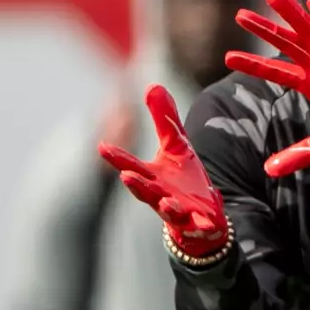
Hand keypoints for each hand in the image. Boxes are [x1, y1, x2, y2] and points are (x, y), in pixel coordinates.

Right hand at [98, 84, 228, 256]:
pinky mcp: (197, 222)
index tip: (102, 147)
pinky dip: (202, 225)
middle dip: (136, 185)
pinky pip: (199, 225)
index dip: (116, 157)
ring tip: (165, 203)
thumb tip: (152, 84)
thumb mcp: (176, 145)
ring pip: (168, 211)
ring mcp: (177, 212)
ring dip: (166, 207)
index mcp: (151, 176)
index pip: (130, 165)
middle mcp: (159, 195)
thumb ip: (164, 119)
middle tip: (126, 177)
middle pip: (144, 190)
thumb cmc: (182, 178)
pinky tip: (207, 223)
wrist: (203, 213)